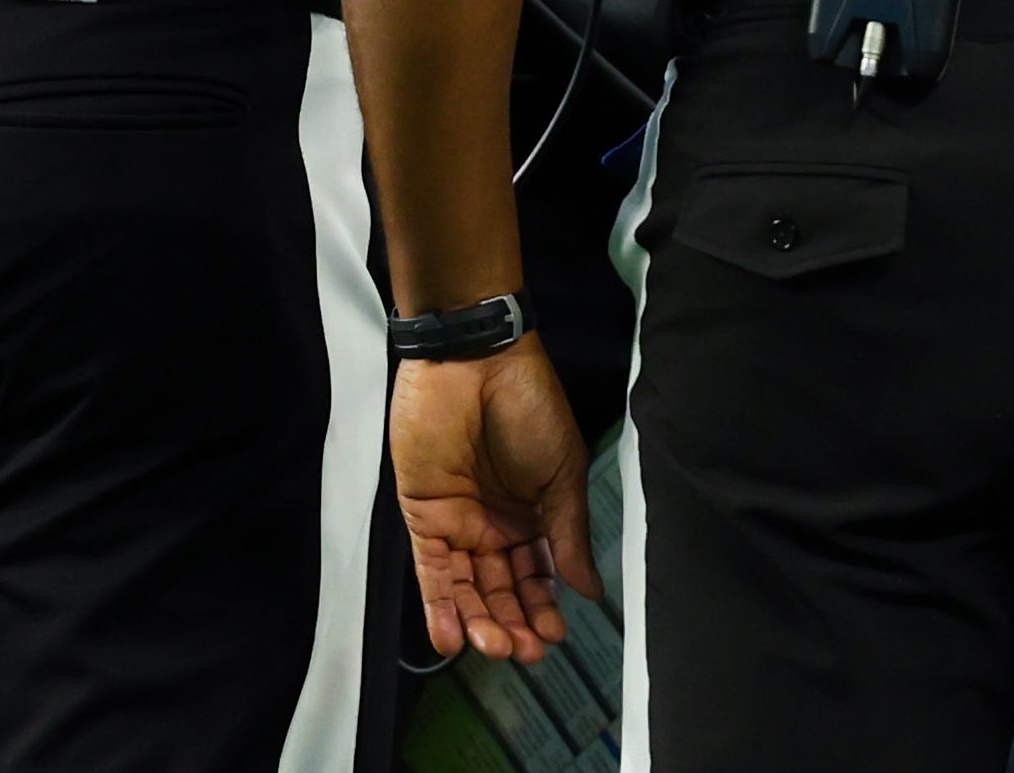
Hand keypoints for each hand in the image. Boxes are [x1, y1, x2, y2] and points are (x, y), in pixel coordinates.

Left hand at [388, 336, 600, 664]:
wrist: (476, 362)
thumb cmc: (529, 406)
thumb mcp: (563, 472)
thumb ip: (570, 534)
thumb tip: (590, 589)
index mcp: (532, 511)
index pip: (536, 574)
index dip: (543, 606)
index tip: (553, 635)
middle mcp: (493, 522)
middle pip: (500, 588)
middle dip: (513, 623)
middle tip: (525, 651)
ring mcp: (457, 520)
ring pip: (467, 587)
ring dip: (479, 621)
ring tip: (496, 647)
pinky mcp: (423, 514)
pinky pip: (430, 570)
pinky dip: (438, 605)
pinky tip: (453, 637)